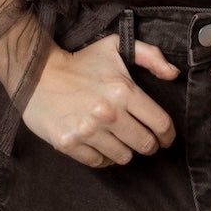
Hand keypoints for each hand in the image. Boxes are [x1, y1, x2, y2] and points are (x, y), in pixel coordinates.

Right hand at [22, 34, 180, 167]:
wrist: (37, 74)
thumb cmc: (81, 62)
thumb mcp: (116, 46)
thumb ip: (150, 56)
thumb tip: (173, 74)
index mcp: (123, 91)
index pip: (160, 124)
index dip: (168, 135)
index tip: (166, 138)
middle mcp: (108, 114)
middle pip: (145, 145)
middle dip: (149, 144)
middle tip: (144, 140)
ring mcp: (88, 131)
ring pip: (124, 157)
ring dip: (125, 150)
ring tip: (119, 139)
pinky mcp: (69, 144)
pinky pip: (99, 163)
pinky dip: (104, 157)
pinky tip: (101, 144)